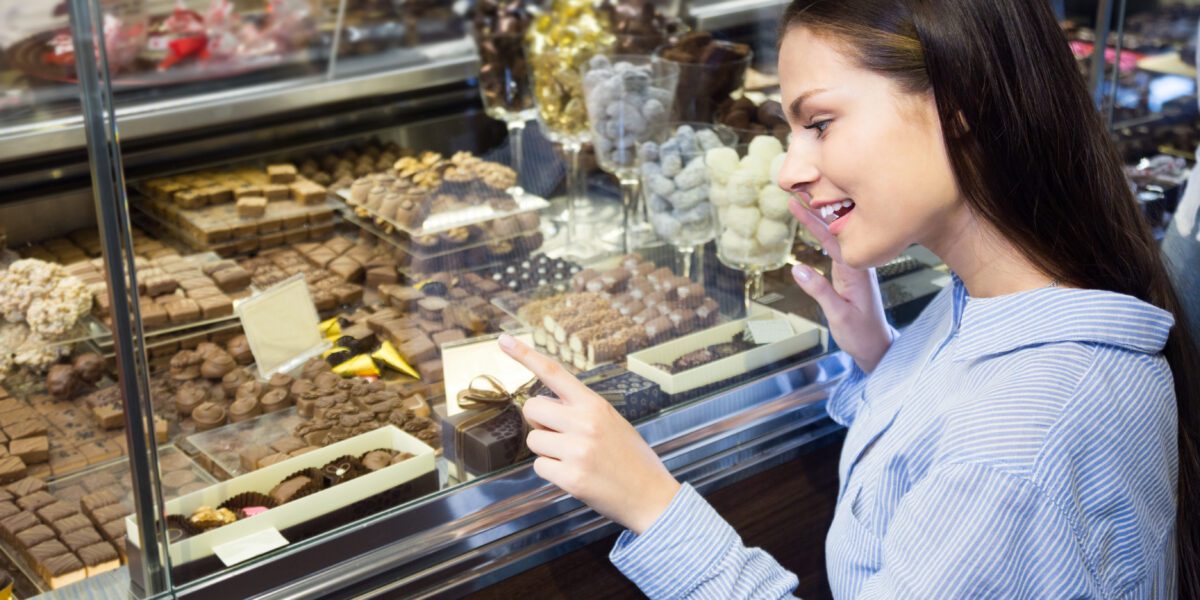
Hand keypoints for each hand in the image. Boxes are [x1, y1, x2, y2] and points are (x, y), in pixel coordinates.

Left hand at [499, 334, 680, 533]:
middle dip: (539, 423)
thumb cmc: (631, 458)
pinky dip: (551, 472)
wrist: (652, 496)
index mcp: (594, 405)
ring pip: (533, 441)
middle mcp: (584, 423)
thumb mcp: (611, 421)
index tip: (504, 341)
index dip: (526, 355)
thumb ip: (579, 410)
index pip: (554, 372)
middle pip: (532, 409)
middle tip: (560, 435)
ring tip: (574, 458)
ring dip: (546, 450)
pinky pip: (539, 467)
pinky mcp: (571, 478)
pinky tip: (575, 475)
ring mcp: (577, 451)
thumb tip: (542, 408)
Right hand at [789, 197, 891, 372]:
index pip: (832, 237)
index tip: (798, 202)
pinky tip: (815, 227)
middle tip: (796, 191)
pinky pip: (836, 247)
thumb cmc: (861, 334)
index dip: (814, 218)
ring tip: (801, 203)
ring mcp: (855, 268)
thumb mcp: (838, 315)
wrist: (878, 346)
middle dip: (814, 210)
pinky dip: (823, 233)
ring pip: (835, 236)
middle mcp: (857, 264)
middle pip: (834, 230)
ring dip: (818, 219)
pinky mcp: (852, 274)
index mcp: (855, 270)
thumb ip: (819, 291)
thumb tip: (796, 268)